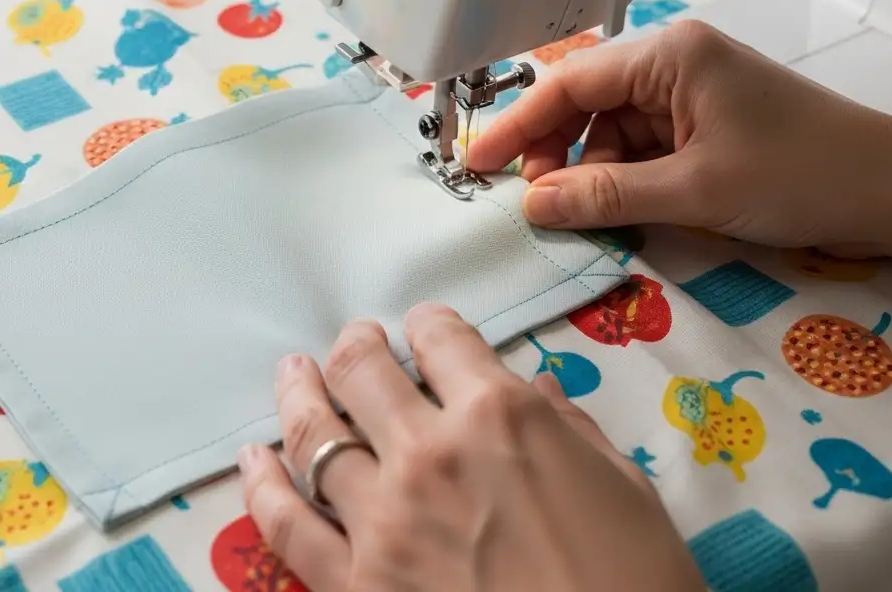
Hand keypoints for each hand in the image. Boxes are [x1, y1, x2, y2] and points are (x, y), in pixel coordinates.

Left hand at [237, 304, 703, 591]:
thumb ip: (569, 433)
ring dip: (301, 394)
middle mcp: (429, 454)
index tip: (425, 329)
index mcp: (502, 418)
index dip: (431, 326)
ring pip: (314, 434)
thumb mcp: (624, 493)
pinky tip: (254, 458)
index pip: (444, 340)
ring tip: (295, 374)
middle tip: (357, 342)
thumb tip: (537, 395)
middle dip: (358, 346)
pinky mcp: (351, 584)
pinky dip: (263, 483)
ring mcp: (381, 520)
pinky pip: (286, 523)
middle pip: (365, 373)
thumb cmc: (638, 585)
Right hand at [467, 21, 891, 272]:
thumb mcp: (693, 191)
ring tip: (578, 217)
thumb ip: (605, 197)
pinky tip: (614, 212)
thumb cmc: (798, 174)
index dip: (516, 126)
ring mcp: (690, 94)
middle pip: (585, 106)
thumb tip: (532, 206)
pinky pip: (641, 149)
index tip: (476, 166)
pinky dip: (622, 181)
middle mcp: (673, 64)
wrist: (890, 190)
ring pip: (610, 133)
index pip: (568, 83)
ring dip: (589, 174)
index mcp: (668, 56)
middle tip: (535, 206)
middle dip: (554, 155)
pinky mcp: (704, 125)